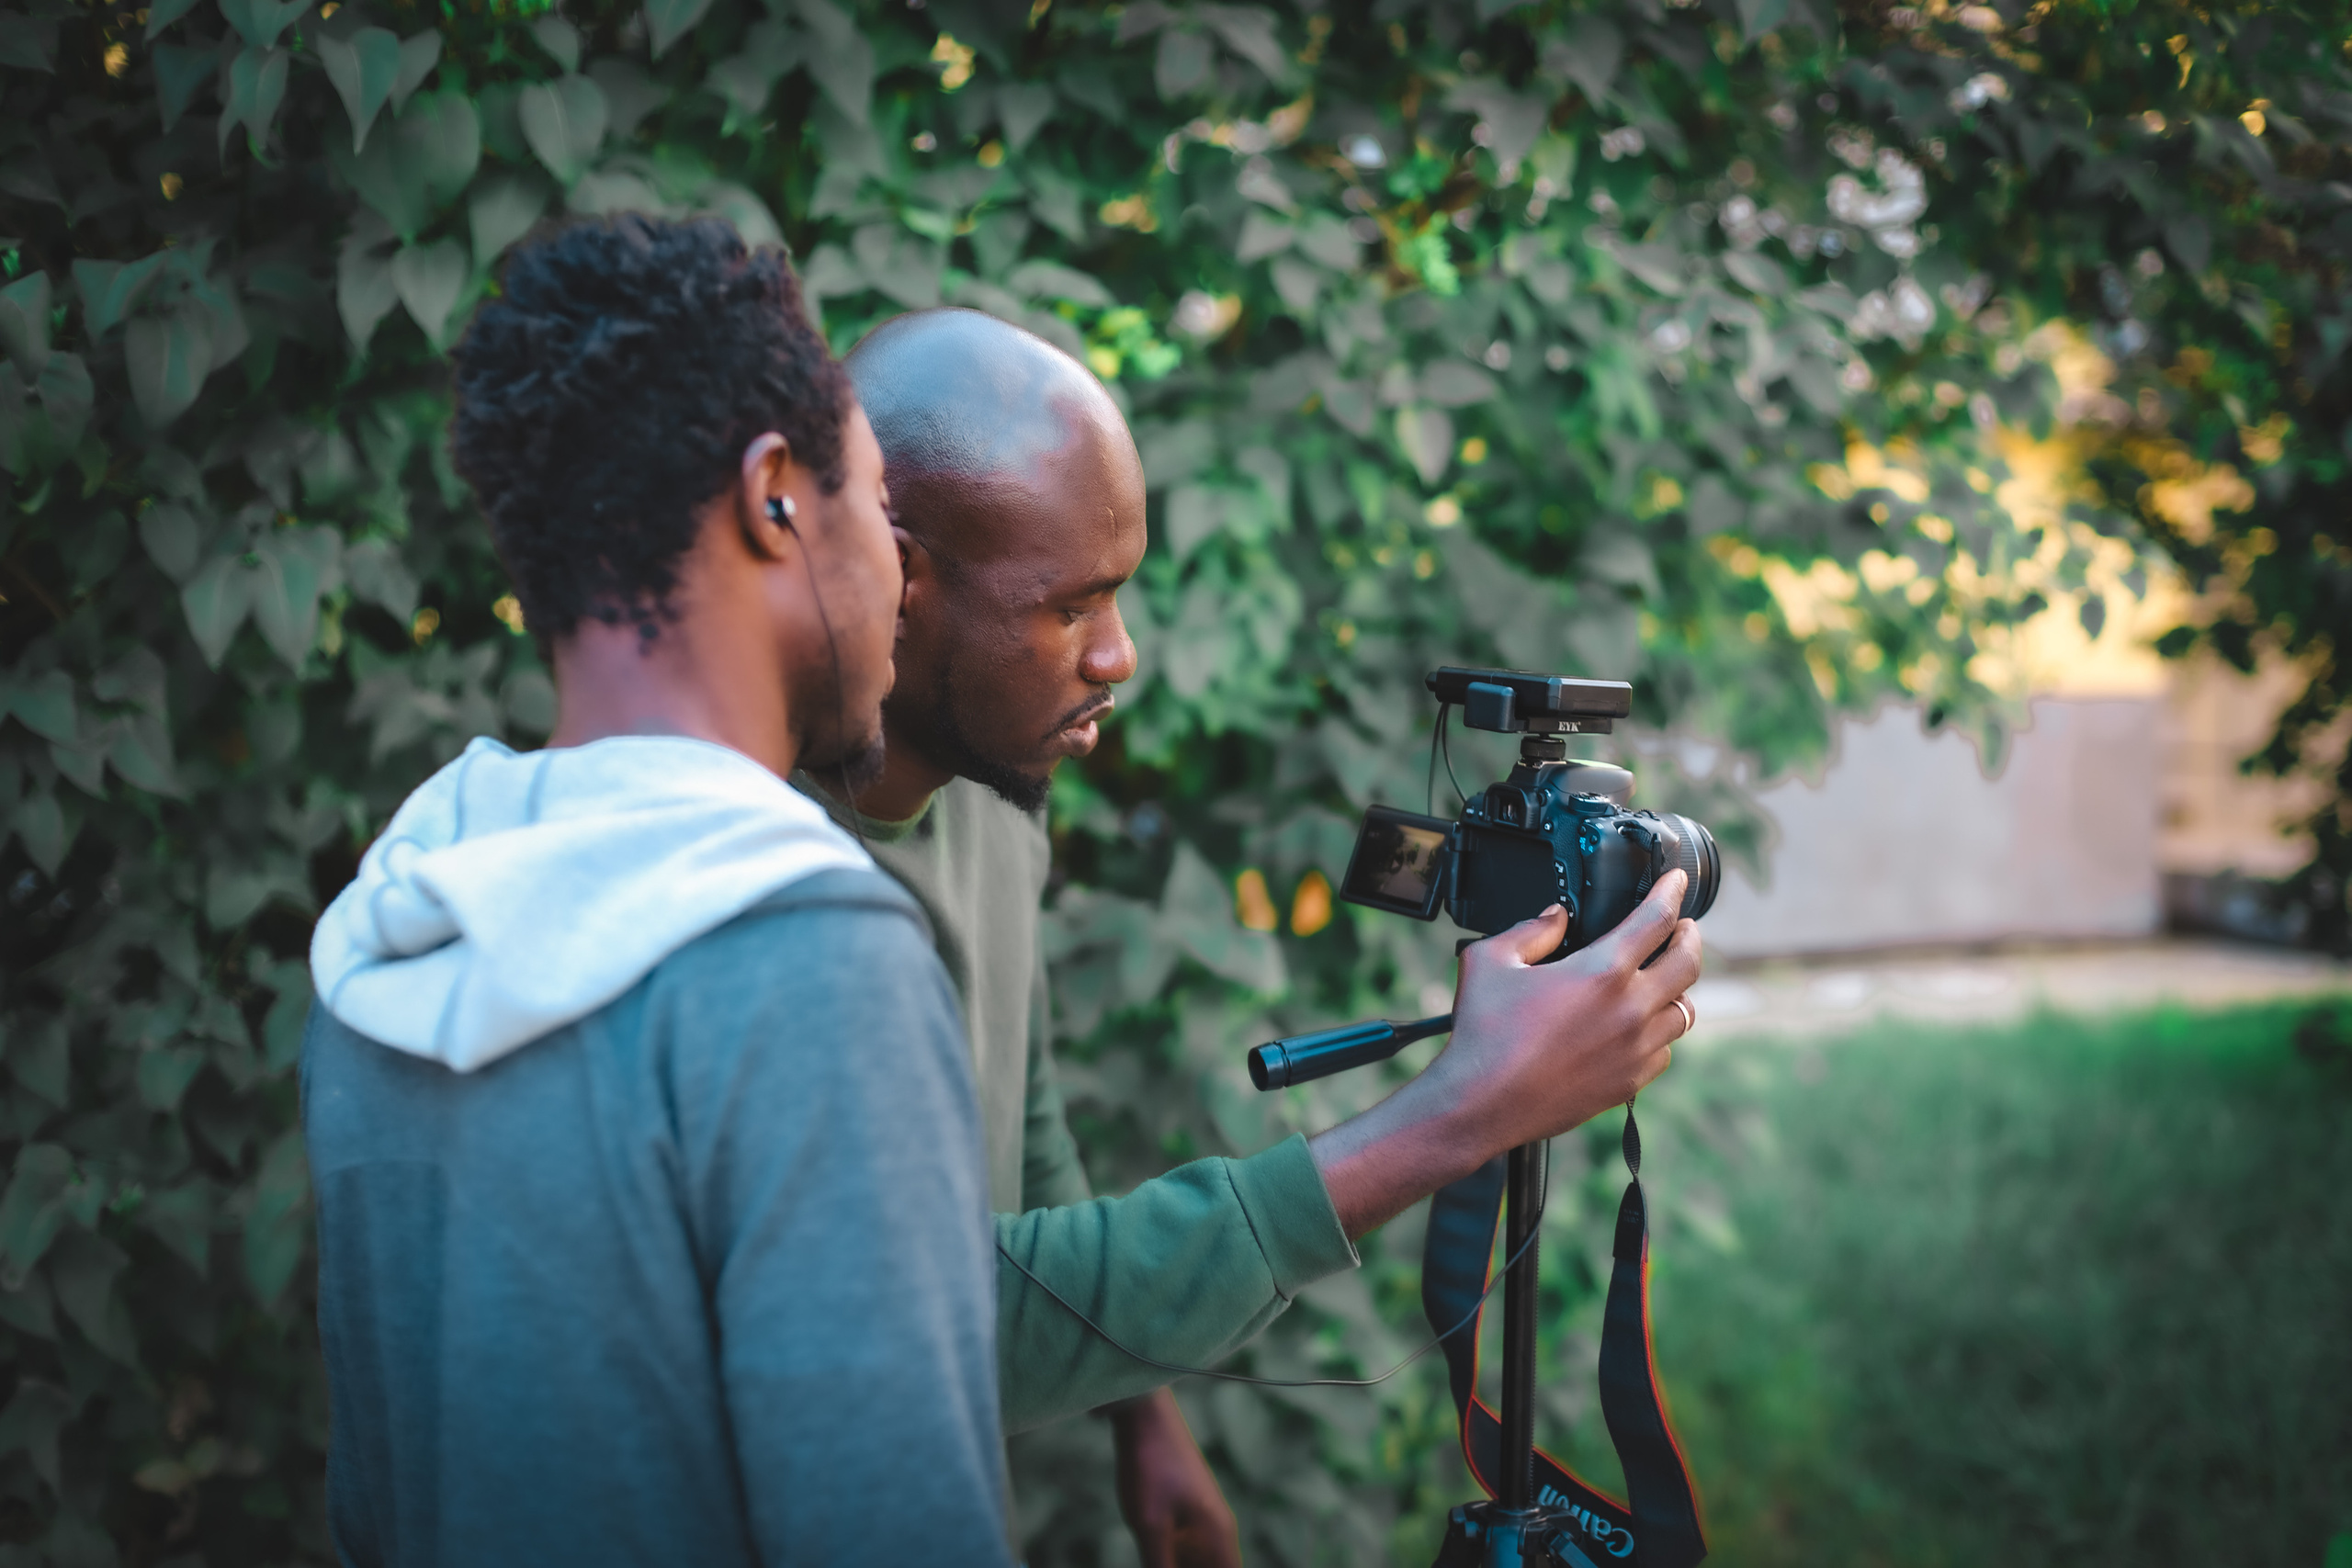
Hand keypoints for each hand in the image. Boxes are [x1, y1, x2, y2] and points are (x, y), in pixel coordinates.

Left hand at [1106, 1387, 1240, 1567]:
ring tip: (1156, 1559)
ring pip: (1199, 1565)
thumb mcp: (1149, 1526)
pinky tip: (1156, 1560)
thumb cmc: (1148, 1466)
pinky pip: (1185, 1551)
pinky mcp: (1183, 1511)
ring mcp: (1200, 1520)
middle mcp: (1217, 1530)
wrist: (1141, 1412)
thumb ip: (1159, 1567)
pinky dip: (1174, 1563)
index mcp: (1219, 1536)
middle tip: (1161, 1563)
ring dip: (1179, 1567)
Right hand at [1310, 870, 1700, 1235]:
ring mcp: (1635, 1049)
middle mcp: (1630, 1009)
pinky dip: (1659, 1032)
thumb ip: (1530, 930)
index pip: (1656, 919)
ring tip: (1664, 977)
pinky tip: (1640, 1026)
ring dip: (1678, 987)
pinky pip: (1664, 1051)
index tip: (1677, 881)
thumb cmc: (1483, 1032)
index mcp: (1601, 971)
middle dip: (1690, 936)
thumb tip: (1557, 917)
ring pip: (1683, 1011)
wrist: (1481, 1104)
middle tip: (1683, 927)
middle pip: (1688, 962)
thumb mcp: (1490, 961)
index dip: (1671, 892)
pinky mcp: (1629, 1082)